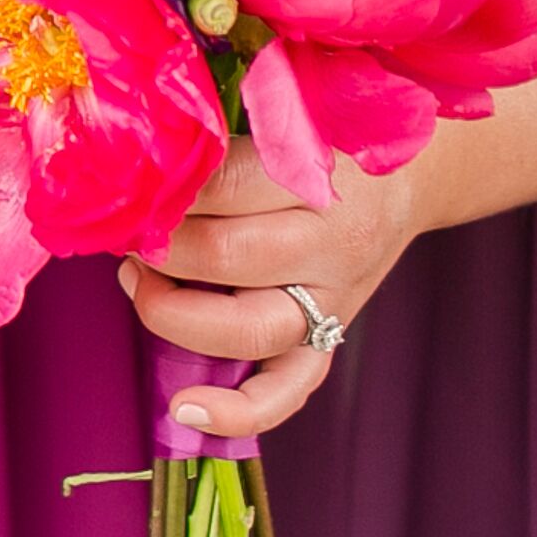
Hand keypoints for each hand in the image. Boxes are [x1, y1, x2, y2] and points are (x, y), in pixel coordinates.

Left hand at [122, 140, 428, 438]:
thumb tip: (129, 167)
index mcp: (316, 178)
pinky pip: (286, 392)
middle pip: (226, 256)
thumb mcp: (285, 123)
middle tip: (127, 232)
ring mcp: (331, 302)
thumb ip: (219, 144)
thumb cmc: (325, 145)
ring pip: (247, 329)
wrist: (409, 179)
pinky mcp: (328, 342)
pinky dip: (235, 412)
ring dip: (172, 313)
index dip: (161, 193)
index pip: (222, 186)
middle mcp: (329, 245)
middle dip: (158, 249)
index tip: (126, 188)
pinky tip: (184, 409)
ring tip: (138, 282)